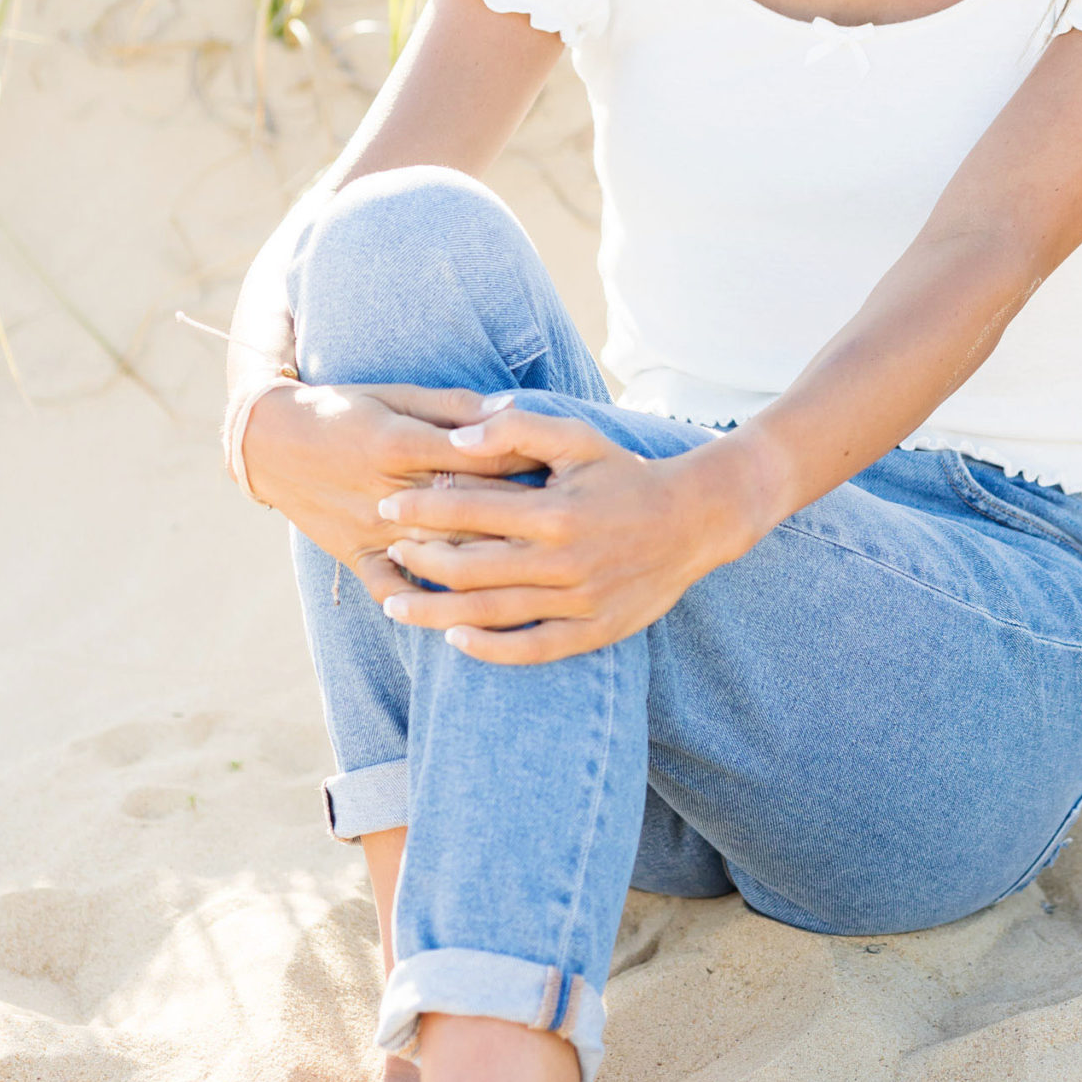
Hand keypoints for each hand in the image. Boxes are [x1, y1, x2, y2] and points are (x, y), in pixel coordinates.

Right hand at [239, 381, 542, 604]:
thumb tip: (508, 408)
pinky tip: (467, 614)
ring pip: (437, 555)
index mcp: (399, 443)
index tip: (566, 471)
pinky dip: (425, 603)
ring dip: (487, 565)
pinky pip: (392, 587)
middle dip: (521, 518)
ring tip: (539, 570)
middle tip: (570, 528)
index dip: (524, 463)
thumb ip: (452, 406)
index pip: (476, 457)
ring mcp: (370, 529)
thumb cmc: (341, 408)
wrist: (270, 443)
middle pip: (466, 510)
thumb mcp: (394, 393)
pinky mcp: (355, 554)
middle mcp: (386, 492)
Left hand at [376, 406, 760, 664]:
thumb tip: (457, 438)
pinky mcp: (594, 631)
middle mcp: (564, 561)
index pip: (469, 510)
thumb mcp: (578, 438)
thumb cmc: (626, 474)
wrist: (695, 520)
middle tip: (390, 552)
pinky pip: (531, 649)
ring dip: (435, 613)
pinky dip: (489, 650)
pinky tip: (455, 641)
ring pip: (491, 614)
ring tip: (396, 606)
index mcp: (554, 511)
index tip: (386, 505)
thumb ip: (517, 430)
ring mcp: (578, 601)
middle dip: (419, 562)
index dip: (420, 509)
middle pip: (469, 569)